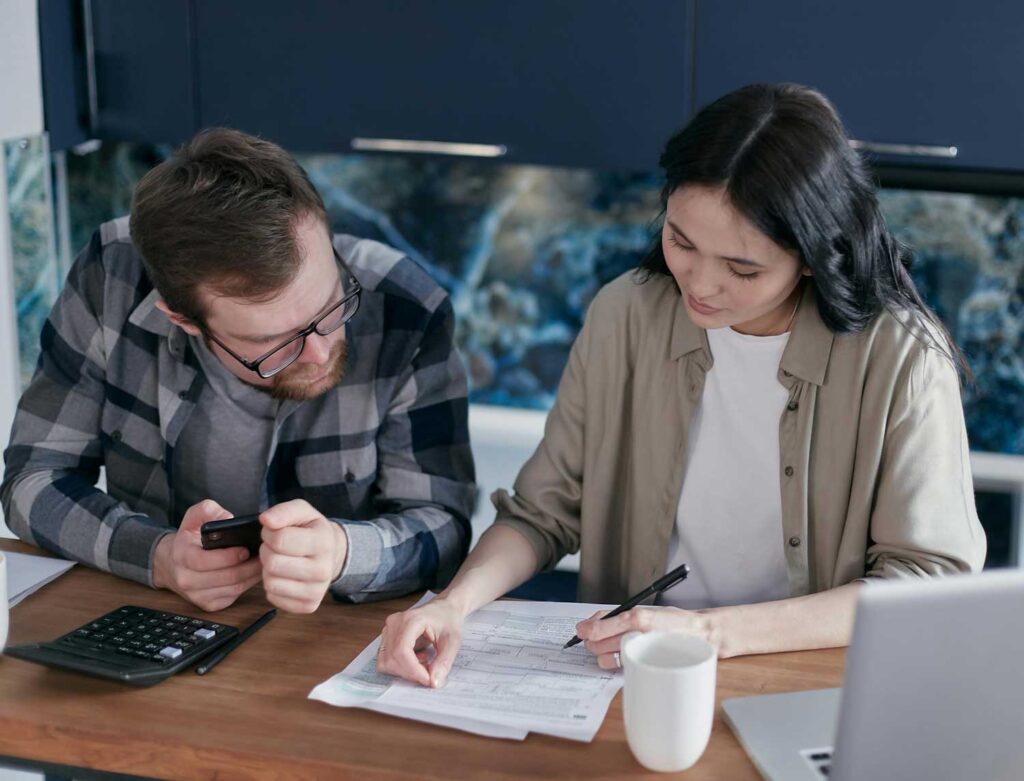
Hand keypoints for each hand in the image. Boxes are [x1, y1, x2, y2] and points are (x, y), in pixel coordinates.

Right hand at [152, 499, 262, 611]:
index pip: (204, 561)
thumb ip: (208, 510)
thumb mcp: (193, 517)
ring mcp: (197, 595)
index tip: (245, 549)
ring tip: (264, 562)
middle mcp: (186, 579)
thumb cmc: (189, 539)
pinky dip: (248, 585)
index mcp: (182, 556)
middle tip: (265, 555)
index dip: (228, 557)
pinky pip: (234, 596)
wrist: (173, 564)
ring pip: (233, 588)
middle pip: (225, 577)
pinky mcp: (209, 604)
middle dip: (248, 566)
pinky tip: (255, 572)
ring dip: (252, 576)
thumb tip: (228, 519)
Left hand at [259, 499, 346, 613]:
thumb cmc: (311, 530)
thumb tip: (266, 520)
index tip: (273, 532)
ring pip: (271, 582)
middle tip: (276, 548)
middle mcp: (323, 569)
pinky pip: (274, 597)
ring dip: (269, 570)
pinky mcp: (309, 605)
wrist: (332, 553)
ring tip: (280, 561)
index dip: (269, 534)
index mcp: (323, 542)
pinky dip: (273, 586)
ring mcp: (317, 590)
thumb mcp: (301, 512)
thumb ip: (283, 511)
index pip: (280, 540)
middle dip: (267, 552)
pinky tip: (284, 576)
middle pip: (273, 563)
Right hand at [377, 597, 465, 687]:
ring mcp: (389, 629)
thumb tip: (433, 682)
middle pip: (392, 659)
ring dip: (404, 671)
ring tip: (423, 663)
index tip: (428, 680)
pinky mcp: (387, 636)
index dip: (413, 671)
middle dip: (410, 673)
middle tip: (429, 674)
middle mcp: (395, 623)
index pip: (402, 651)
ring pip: (386, 661)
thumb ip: (444, 662)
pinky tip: (416, 659)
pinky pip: (386, 659)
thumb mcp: (453, 641)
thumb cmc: (448, 619)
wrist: (444, 608)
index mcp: (411, 620)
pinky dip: (400, 666)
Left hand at [574, 606, 718, 668]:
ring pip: (607, 657)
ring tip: (602, 650)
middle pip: (599, 641)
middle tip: (590, 640)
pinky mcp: (646, 664)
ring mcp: (642, 651)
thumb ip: (621, 615)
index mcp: (637, 616)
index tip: (581, 629)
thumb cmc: (673, 621)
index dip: (587, 628)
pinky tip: (615, 657)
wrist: (700, 634)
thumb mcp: (646, 610)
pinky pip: (621, 666)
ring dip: (600, 655)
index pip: (601, 624)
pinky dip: (614, 662)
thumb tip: (595, 621)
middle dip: (591, 641)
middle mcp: (638, 634)